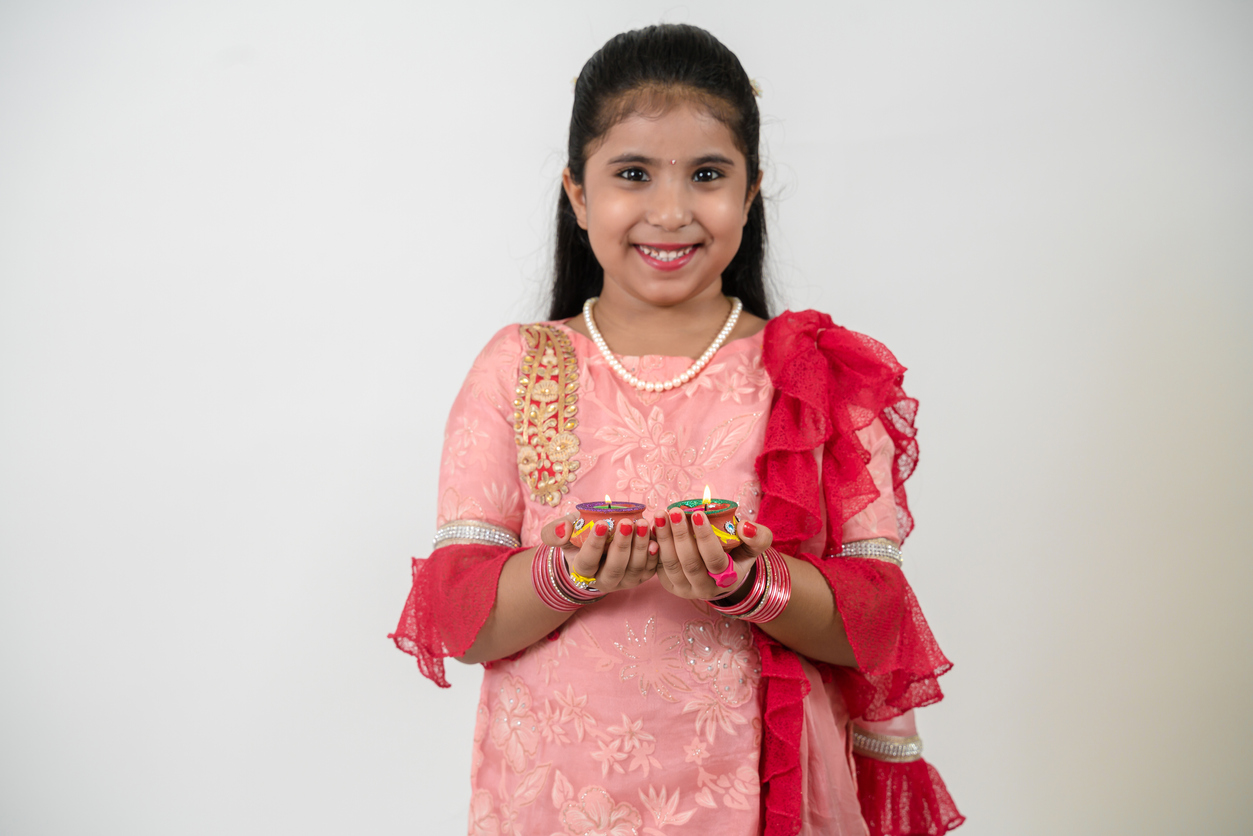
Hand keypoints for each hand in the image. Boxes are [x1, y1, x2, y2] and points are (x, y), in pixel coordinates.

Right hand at [540, 513, 658, 592]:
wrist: (598, 546)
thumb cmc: (579, 537)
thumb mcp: (563, 532)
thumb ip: (554, 531)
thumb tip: (563, 529)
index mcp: (582, 571)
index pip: (587, 562)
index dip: (595, 544)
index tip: (603, 523)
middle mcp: (604, 581)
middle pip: (614, 569)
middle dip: (622, 546)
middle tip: (627, 523)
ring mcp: (624, 582)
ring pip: (634, 570)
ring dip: (640, 547)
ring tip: (643, 524)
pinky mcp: (641, 577)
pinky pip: (650, 570)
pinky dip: (654, 556)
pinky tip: (656, 539)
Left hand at [652, 511, 771, 599]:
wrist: (721, 572)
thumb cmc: (737, 553)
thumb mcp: (754, 546)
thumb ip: (758, 537)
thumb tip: (745, 527)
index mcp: (728, 579)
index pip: (715, 561)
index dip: (706, 538)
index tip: (698, 513)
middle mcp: (705, 589)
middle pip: (689, 563)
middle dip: (680, 535)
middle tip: (674, 511)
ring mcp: (685, 589)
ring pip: (671, 565)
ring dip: (664, 538)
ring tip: (661, 515)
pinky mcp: (669, 584)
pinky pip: (658, 565)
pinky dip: (654, 545)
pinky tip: (653, 526)